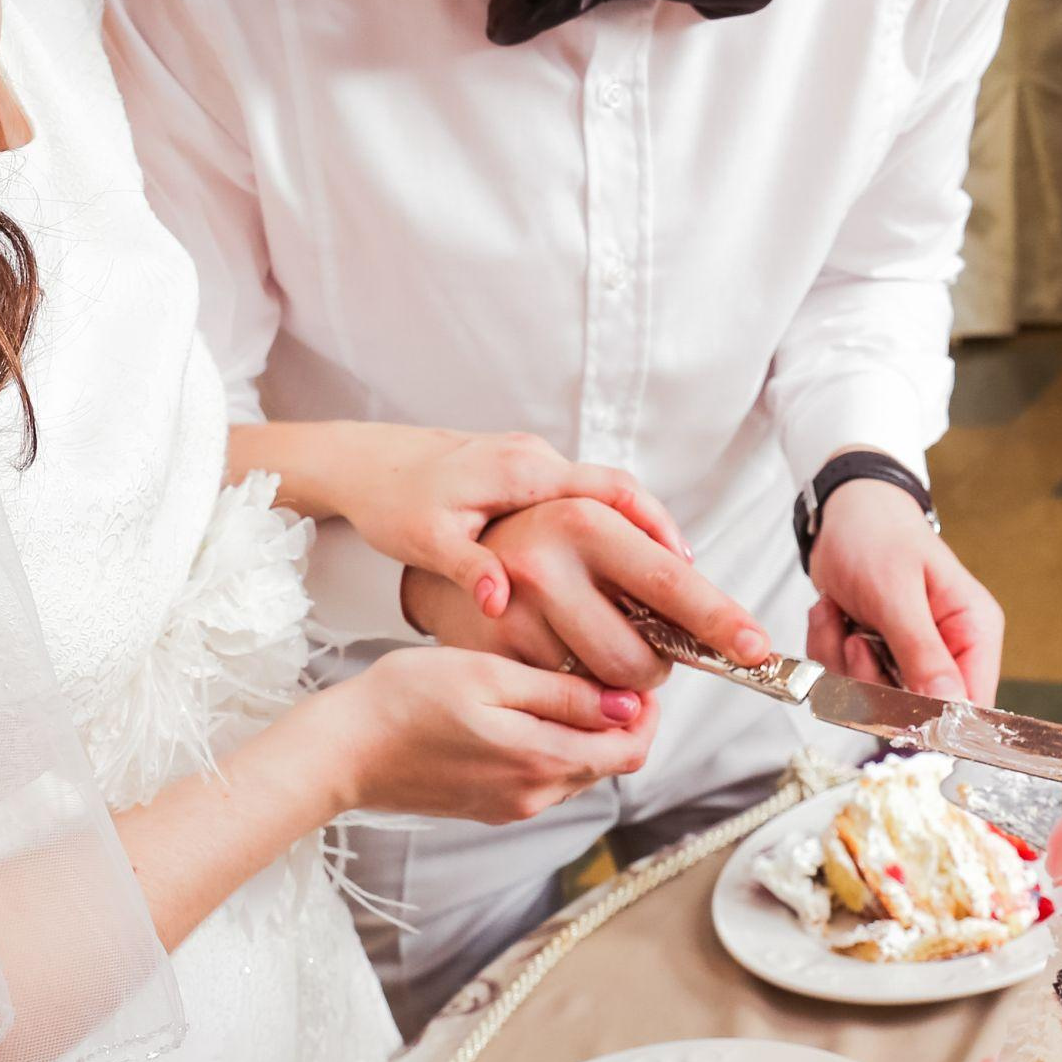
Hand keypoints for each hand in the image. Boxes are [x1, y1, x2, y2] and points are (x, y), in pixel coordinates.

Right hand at [316, 645, 657, 825]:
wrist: (342, 750)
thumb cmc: (406, 699)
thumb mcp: (488, 676)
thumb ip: (561, 694)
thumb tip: (627, 706)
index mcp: (540, 762)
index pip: (630, 750)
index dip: (644, 710)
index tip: (631, 668)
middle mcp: (533, 796)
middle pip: (608, 762)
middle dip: (618, 719)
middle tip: (599, 664)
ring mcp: (510, 807)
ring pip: (577, 770)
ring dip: (585, 732)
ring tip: (560, 680)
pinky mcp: (488, 807)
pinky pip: (542, 778)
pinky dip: (552, 745)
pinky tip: (524, 709)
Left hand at [330, 427, 688, 620]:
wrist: (364, 463)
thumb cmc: (391, 499)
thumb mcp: (423, 539)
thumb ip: (467, 567)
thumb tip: (500, 602)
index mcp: (521, 470)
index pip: (609, 491)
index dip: (654, 527)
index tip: (686, 568)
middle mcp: (537, 459)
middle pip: (625, 495)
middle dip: (665, 539)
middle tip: (697, 590)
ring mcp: (534, 465)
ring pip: (609, 500)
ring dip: (641, 538)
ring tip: (670, 593)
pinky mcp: (526, 477)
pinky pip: (586, 503)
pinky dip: (612, 535)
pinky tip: (621, 576)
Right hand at [409, 496, 770, 690]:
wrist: (441, 563)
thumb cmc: (533, 537)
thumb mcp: (589, 510)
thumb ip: (649, 536)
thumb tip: (703, 586)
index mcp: (582, 523)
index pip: (668, 582)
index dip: (718, 619)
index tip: (756, 647)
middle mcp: (546, 568)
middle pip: (640, 659)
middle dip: (656, 668)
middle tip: (642, 646)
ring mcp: (514, 619)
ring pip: (605, 691)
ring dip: (617, 686)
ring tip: (593, 650)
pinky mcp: (492, 662)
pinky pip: (565, 704)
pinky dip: (577, 696)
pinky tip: (559, 662)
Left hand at [804, 476, 1002, 702]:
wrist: (840, 512)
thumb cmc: (878, 535)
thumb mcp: (897, 592)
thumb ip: (922, 652)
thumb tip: (950, 706)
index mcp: (973, 630)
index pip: (973, 702)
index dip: (935, 716)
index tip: (893, 703)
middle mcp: (947, 650)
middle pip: (916, 708)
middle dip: (871, 678)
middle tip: (857, 637)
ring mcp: (909, 655)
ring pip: (874, 697)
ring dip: (842, 660)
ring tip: (840, 613)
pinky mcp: (876, 654)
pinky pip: (846, 680)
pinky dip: (829, 649)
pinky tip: (832, 613)